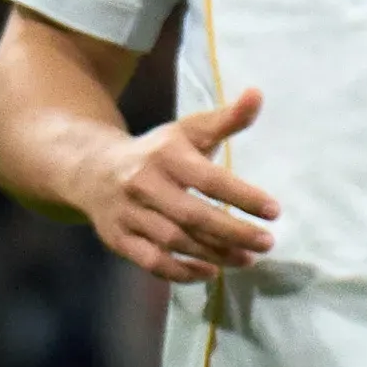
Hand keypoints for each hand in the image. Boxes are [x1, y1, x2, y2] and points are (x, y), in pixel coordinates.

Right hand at [76, 87, 279, 285]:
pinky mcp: (118, 240)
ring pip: (174, 241)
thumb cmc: (155, 153)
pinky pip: (152, 262)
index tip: (274, 211)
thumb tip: (257, 94)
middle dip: (233, 233)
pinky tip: (210, 272)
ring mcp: (128, 214)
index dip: (242, 196)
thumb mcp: (188, 131)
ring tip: (247, 259)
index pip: (209, 179)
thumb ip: (226, 119)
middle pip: (192, 215)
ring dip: (214, 254)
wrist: (92, 170)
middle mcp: (144, 184)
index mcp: (165, 155)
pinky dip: (182, 272)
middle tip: (267, 243)